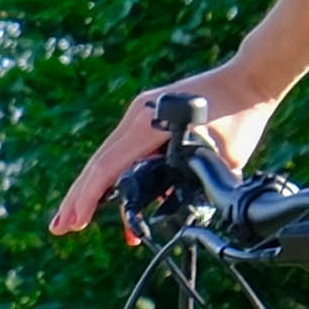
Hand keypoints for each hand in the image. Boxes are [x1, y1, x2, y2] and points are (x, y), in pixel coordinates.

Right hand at [48, 75, 270, 238]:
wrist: (248, 80)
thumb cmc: (238, 116)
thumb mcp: (221, 157)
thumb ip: (194, 181)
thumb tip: (173, 207)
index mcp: (148, 125)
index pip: (108, 167)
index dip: (89, 198)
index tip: (75, 222)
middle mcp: (137, 117)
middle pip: (99, 164)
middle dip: (79, 198)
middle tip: (60, 228)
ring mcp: (140, 115)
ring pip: (107, 158)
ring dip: (93, 190)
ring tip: (76, 219)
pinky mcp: (148, 118)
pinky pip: (123, 151)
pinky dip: (113, 176)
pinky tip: (113, 200)